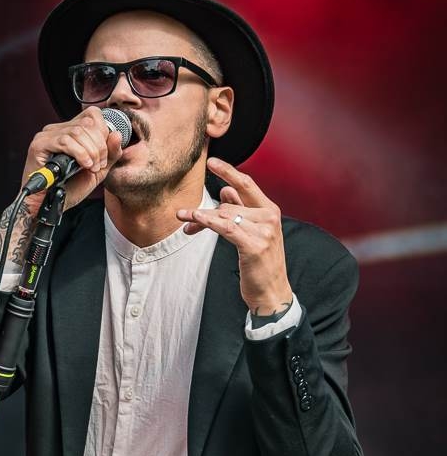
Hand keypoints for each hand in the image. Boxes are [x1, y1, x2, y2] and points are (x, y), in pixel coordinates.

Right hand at [21, 107, 122, 214]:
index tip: (105, 156)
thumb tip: (118, 134)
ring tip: (91, 167)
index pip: (93, 115)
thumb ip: (110, 154)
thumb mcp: (98, 171)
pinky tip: (84, 165)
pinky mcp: (40, 144)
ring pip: (78, 131)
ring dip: (91, 151)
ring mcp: (47, 135)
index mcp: (71, 131)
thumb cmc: (69, 189)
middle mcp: (58, 129)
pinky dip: (79, 153)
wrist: (50, 205)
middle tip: (99, 165)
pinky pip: (65, 141)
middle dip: (100, 145)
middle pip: (87, 123)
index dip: (104, 132)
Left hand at [176, 158, 292, 314]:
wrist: (272, 294)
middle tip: (182, 213)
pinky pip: (224, 227)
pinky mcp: (253, 245)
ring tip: (183, 220)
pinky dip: (206, 222)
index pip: (247, 184)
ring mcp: (263, 231)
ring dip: (199, 217)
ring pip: (223, 214)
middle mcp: (269, 217)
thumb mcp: (253, 234)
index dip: (228, 171)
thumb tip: (225, 192)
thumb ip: (240, 211)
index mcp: (270, 211)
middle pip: (228, 202)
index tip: (211, 162)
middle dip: (204, 208)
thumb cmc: (260, 265)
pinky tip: (194, 220)